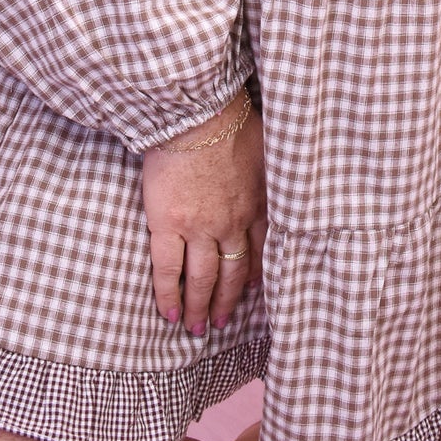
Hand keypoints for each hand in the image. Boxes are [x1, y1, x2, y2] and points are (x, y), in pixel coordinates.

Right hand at [141, 86, 266, 337]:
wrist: (198, 113)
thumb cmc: (230, 119)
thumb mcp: (266, 146)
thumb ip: (268, 170)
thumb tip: (273, 173)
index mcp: (256, 203)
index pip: (260, 250)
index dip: (253, 275)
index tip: (249, 292)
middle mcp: (231, 222)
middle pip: (232, 272)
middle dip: (227, 301)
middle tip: (221, 323)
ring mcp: (200, 227)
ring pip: (203, 278)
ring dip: (200, 307)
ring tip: (196, 327)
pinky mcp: (168, 223)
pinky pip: (168, 269)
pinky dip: (169, 294)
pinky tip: (168, 312)